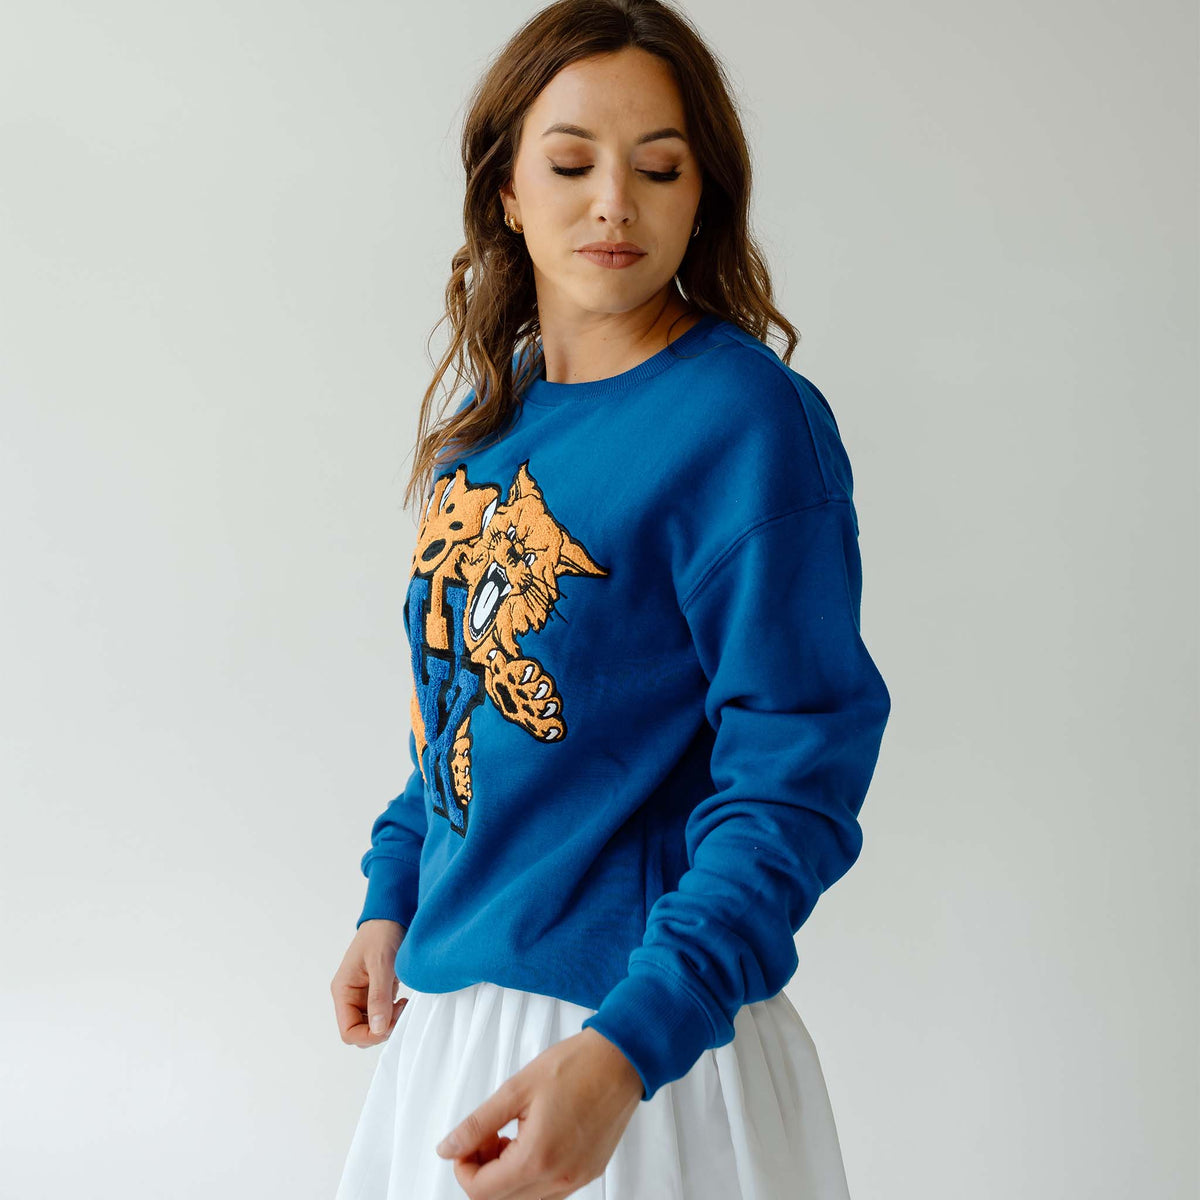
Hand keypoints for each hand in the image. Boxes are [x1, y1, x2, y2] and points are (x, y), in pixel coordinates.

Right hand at [330, 919, 408, 1046]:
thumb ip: (378, 997)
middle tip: (399, 1011)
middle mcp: (350, 996)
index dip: (368, 1036)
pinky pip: (382, 1014)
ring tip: (403, 1004)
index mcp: (343, 991)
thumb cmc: (382, 934)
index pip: (348, 1031)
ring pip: (373, 1025)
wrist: (392, 915)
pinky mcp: (377, 992)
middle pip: (360, 1031)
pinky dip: (393, 1013)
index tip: (390, 1025)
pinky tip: (402, 1001)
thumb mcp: (381, 964)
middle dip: (381, 1029)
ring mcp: (363, 995)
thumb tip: (377, 1029)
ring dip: (388, 1022)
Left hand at [434, 1026, 643, 1198]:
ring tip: (510, 1135)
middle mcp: (560, 1178)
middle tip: (487, 1135)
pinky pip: (549, 1190)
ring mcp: (577, 1179)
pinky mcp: (589, 1172)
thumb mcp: (516, 1088)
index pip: (481, 1192)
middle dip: (483, 1171)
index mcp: (538, 1158)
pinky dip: (531, 1173)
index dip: (463, 1168)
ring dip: (506, 1175)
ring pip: (525, 1198)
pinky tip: (532, 1140)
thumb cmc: (576, 1065)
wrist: (621, 1059)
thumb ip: (478, 1123)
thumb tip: (448, 1147)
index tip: (467, 1141)